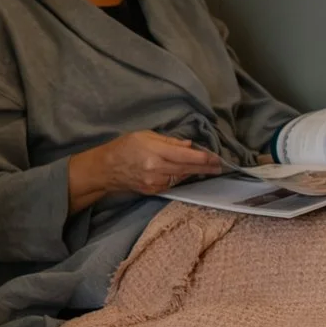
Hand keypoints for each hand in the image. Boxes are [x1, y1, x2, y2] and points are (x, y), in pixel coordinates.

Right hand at [66, 130, 224, 212]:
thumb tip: (189, 146)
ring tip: (205, 167)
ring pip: (182, 178)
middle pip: (188, 169)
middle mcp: (157, 170)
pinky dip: (181, 177)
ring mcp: (155, 182)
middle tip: (220, 166)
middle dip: (206, 167)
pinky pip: (173, 184)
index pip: (187, 157)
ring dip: (194, 172)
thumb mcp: (145, 135)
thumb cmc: (124, 147)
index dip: (204, 158)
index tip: (217, 158)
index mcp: (155, 153)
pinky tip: (185, 173)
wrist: (104, 169)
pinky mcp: (153, 190)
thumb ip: (169, 141)